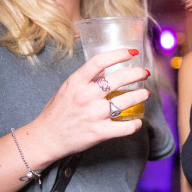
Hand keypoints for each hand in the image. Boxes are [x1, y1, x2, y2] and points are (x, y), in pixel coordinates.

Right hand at [26, 48, 150, 165]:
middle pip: (118, 79)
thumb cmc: (58, 112)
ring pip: (126, 101)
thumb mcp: (68, 89)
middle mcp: (86, 96)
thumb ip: (86, 79)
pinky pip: (125, 127)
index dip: (119, 54)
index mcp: (76, 82)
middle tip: (144, 73)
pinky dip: (135, 124)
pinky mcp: (100, 132)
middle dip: (136, 73)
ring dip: (140, 96)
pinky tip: (137, 121)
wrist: (47, 138)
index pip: (100, 61)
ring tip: (145, 94)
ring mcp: (94, 114)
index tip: (132, 52)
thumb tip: (106, 70)